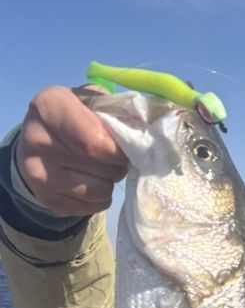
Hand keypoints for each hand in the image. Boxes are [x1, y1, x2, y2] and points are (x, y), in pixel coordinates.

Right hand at [15, 85, 128, 216]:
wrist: (38, 139)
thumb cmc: (75, 114)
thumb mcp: (91, 100)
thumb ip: (116, 111)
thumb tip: (145, 132)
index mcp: (49, 107)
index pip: (96, 143)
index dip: (120, 150)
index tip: (127, 147)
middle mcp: (37, 140)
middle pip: (102, 167)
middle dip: (119, 164)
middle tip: (116, 157)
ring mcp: (37, 173)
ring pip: (100, 190)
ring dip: (110, 181)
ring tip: (102, 167)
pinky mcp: (46, 198)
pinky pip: (93, 206)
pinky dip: (101, 197)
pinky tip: (92, 180)